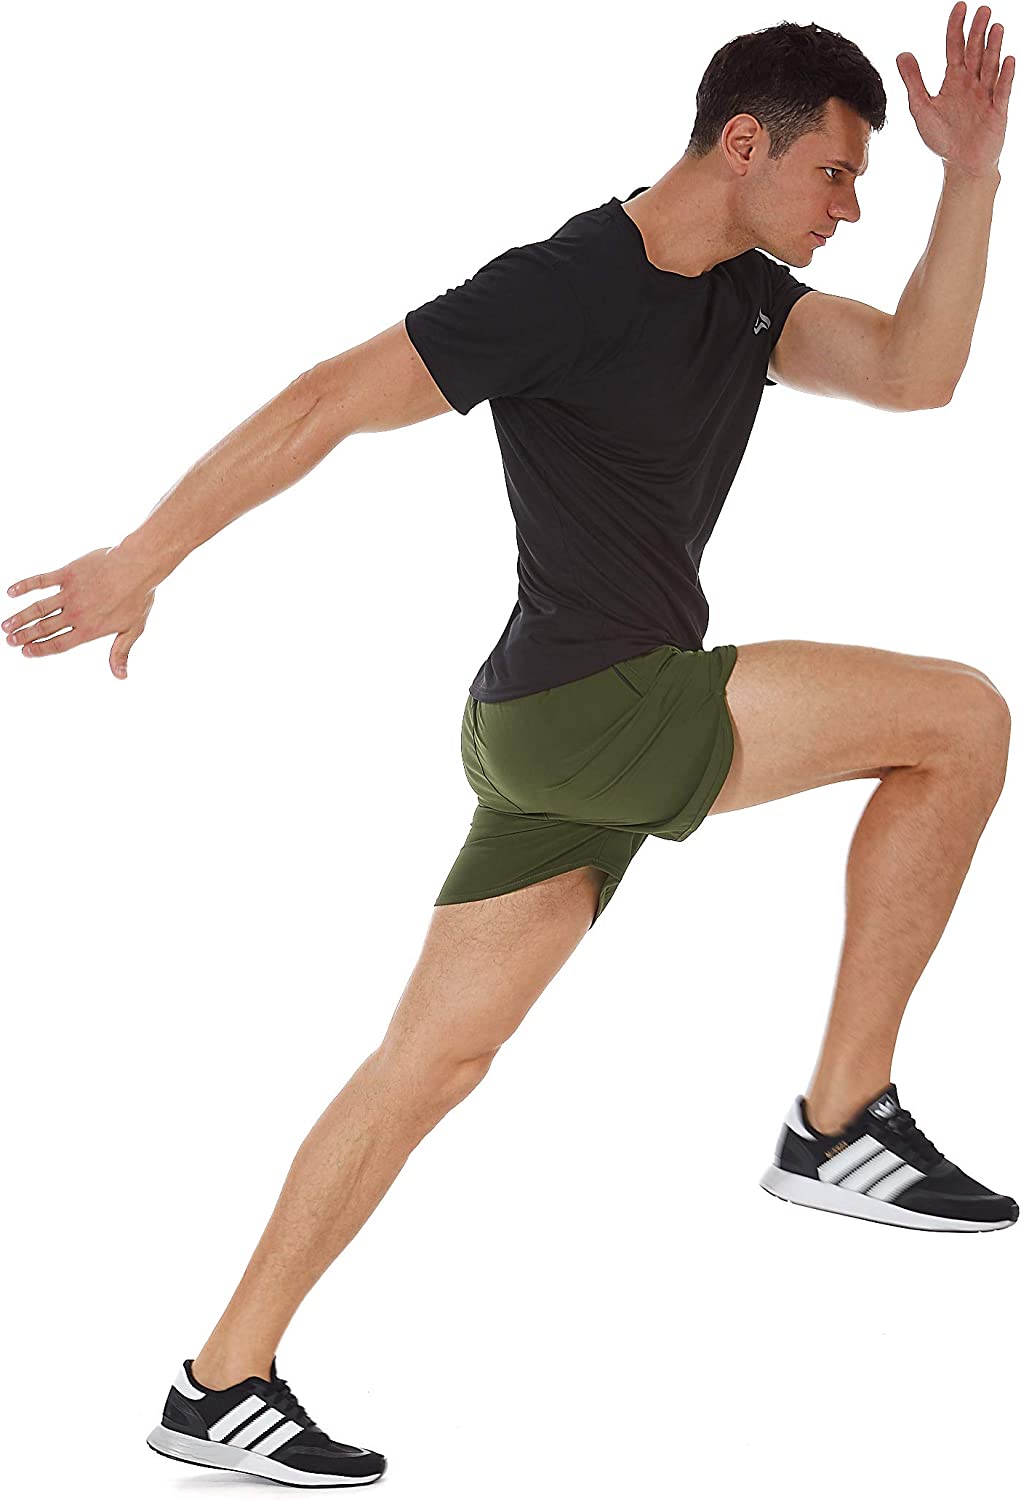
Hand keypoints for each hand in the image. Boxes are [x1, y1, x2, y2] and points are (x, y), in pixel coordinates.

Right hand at [3, 545, 155, 679]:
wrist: (138, 566)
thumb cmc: (138, 598)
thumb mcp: (133, 629)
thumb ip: (120, 652)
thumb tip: (121, 676)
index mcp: (89, 629)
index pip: (59, 644)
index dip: (40, 649)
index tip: (25, 652)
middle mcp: (76, 613)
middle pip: (44, 628)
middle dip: (25, 636)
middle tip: (9, 640)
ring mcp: (70, 593)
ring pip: (38, 608)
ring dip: (20, 617)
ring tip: (6, 625)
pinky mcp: (68, 573)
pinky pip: (42, 581)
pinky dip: (25, 586)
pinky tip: (11, 591)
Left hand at [897, 3, 1013, 177]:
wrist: (960, 165)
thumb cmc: (942, 137)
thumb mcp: (921, 108)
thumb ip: (913, 81)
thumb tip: (902, 53)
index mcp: (954, 80)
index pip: (956, 47)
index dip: (957, 28)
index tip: (960, 7)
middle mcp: (972, 83)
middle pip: (976, 52)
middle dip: (979, 31)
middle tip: (983, 10)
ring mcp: (986, 95)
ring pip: (990, 66)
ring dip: (993, 47)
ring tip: (996, 27)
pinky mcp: (997, 111)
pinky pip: (1001, 91)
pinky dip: (1004, 76)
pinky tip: (1007, 60)